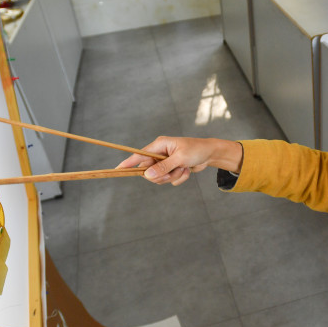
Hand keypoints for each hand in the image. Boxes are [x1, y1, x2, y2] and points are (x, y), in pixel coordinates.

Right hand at [116, 136, 242, 185]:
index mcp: (159, 145)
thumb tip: (147, 175)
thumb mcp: (180, 158)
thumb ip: (163, 167)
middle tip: (175, 170)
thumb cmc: (196, 150)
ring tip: (183, 168)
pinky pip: (169, 181)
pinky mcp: (171, 169)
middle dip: (162, 175)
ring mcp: (165, 162)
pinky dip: (179, 178)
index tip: (116, 169)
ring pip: (159, 178)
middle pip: (149, 172)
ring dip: (173, 177)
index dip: (128, 163)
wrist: (210, 154)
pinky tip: (187, 170)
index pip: (138, 155)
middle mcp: (159, 153)